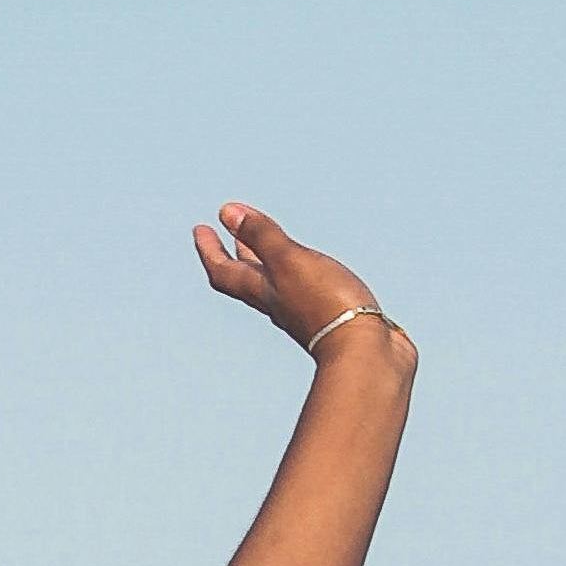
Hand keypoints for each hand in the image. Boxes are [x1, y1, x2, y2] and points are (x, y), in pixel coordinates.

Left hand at [191, 206, 409, 372]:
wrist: (365, 352)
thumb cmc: (326, 305)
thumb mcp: (289, 261)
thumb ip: (261, 236)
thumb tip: (227, 213)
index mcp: (264, 291)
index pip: (225, 271)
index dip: (210, 250)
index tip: (200, 229)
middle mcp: (278, 302)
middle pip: (246, 276)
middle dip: (232, 252)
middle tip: (221, 233)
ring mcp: (303, 310)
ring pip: (274, 282)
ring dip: (262, 260)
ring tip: (258, 243)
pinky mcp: (328, 315)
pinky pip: (302, 288)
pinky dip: (295, 271)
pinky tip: (306, 268)